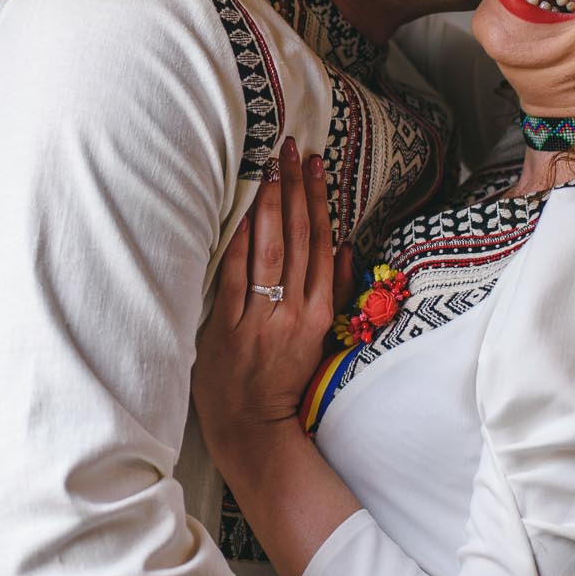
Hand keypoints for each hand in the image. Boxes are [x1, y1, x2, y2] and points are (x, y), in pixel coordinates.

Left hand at [193, 138, 339, 447]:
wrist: (252, 427)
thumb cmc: (286, 380)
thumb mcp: (323, 337)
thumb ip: (337, 292)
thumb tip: (347, 246)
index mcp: (320, 312)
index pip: (322, 243)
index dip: (319, 201)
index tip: (317, 164)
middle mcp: (294, 312)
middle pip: (298, 238)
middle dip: (295, 188)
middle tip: (291, 148)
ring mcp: (260, 320)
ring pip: (271, 251)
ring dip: (271, 205)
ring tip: (271, 166)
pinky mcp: (227, 329)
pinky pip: (236, 278)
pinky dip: (242, 245)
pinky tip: (245, 214)